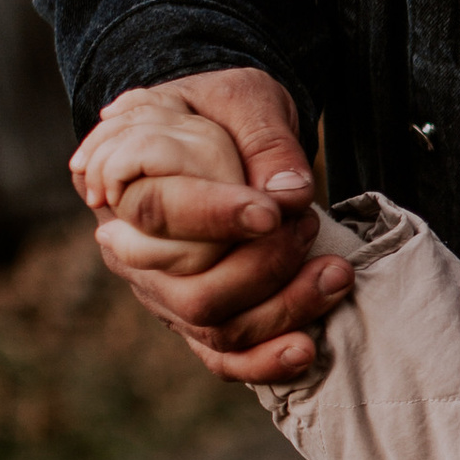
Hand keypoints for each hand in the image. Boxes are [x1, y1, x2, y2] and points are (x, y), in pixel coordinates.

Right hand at [74, 67, 352, 383]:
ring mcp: (163, 293)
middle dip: (263, 269)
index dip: (217, 217)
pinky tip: (307, 349)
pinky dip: (265, 363)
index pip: (157, 214)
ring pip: (214, 329)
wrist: (214, 132)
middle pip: (190, 291)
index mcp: (122, 185)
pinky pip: (222, 361)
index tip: (274, 211)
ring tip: (336, 272)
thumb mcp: (240, 96)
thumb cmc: (218, 110)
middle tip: (310, 225)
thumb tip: (291, 194)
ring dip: (284, 310)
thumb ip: (263, 137)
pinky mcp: (195, 320)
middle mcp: (132, 251)